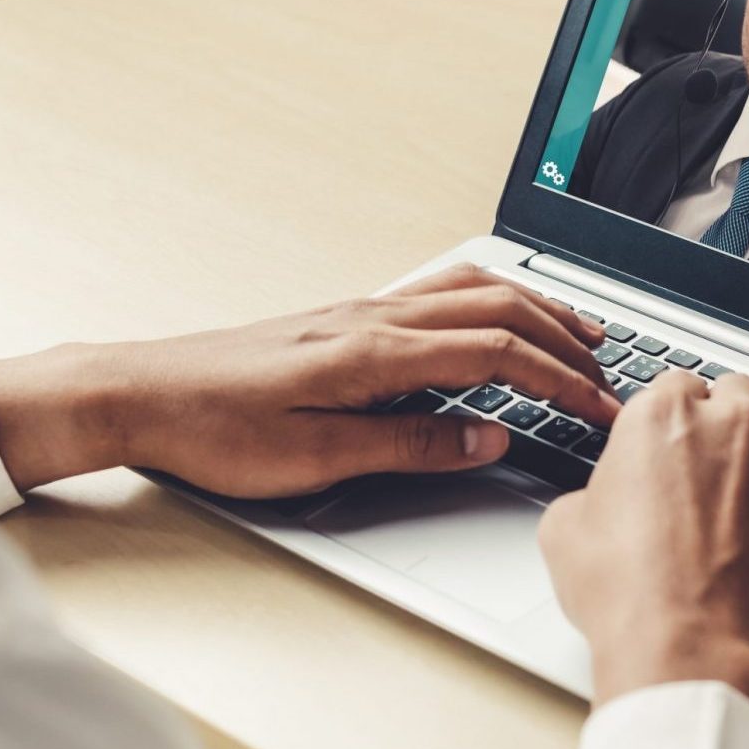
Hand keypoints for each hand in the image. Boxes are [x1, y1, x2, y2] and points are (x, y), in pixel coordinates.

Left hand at [0, 264, 620, 497]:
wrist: (139, 393)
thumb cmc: (214, 428)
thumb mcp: (317, 458)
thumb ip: (410, 444)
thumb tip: (487, 436)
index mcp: (376, 352)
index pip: (498, 353)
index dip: (561, 380)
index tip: (602, 409)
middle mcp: (373, 319)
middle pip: (496, 308)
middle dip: (563, 336)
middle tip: (609, 371)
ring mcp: (356, 313)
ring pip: (467, 290)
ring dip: (530, 306)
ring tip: (573, 330)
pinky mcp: (338, 320)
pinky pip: (434, 293)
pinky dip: (484, 300)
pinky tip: (487, 317)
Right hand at [536, 373, 748, 722]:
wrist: (688, 652)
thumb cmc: (629, 598)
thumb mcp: (566, 533)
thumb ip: (589, 496)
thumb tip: (594, 503)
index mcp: (662, 419)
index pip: (674, 385)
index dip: (672, 415)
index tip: (672, 439)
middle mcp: (729, 427)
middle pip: (738, 388)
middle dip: (728, 414)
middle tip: (718, 451)